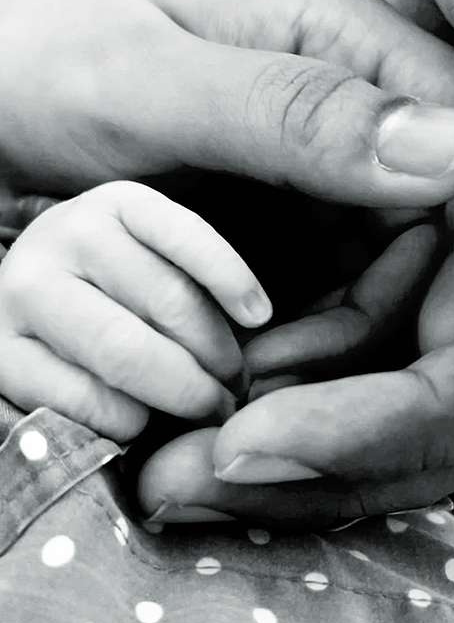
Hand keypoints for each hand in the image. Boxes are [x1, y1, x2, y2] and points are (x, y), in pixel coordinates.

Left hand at [0, 0, 453, 369]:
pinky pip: (348, 316)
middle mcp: (363, 115)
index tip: (445, 345)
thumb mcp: (147, 79)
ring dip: (347, 365)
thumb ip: (294, 109)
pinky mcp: (306, 240)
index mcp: (350, 40)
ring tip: (242, 401)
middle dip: (402, 332)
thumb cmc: (40, 66)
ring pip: (405, 294)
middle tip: (294, 400)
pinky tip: (243, 387)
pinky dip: (310, 368)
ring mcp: (336, 183)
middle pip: (452, 237)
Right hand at [0, 180, 271, 439]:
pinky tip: (143, 420)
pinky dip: (127, 419)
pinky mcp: (1, 352)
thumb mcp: (147, 252)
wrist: (19, 295)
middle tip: (233, 390)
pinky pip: (84, 398)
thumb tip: (252, 330)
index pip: (185, 234)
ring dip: (180, 393)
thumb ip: (188, 276)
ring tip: (202, 407)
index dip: (231, 278)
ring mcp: (27, 292)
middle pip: (166, 301)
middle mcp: (68, 235)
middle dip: (215, 357)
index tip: (260, 318)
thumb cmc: (107, 280)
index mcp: (117, 202)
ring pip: (126, 351)